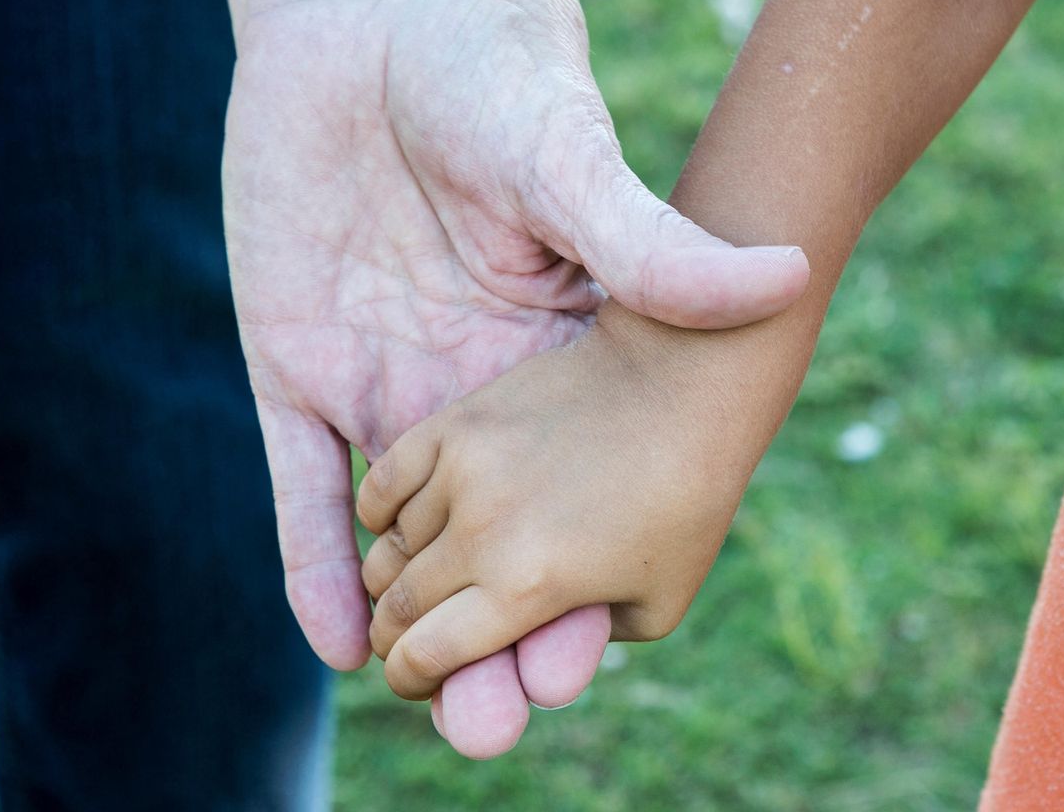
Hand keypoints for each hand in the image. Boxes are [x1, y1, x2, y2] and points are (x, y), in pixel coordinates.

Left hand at [220, 0, 806, 754]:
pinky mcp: (297, 368)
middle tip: (511, 717)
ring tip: (444, 706)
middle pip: (496, 532)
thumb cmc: (489, 62)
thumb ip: (650, 241)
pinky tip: (330, 631)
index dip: (590, 566)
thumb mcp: (566, 157)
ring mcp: (385, 384)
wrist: (366, 11)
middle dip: (505, 629)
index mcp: (558, 351)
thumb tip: (784, 277)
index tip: (599, 641)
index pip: (583, 486)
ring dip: (417, 621)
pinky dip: (311, 554)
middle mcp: (478, 389)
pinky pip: (303, 479)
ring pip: (404, 530)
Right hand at [355, 307, 771, 699]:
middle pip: (398, 607)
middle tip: (407, 637)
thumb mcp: (656, 605)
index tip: (415, 677)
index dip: (411, 678)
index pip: (425, 656)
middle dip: (394, 635)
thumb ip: (580, 646)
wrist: (679, 386)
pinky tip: (398, 526)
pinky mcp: (457, 422)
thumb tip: (521, 663)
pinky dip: (378, 516)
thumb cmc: (684, 502)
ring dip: (393, 576)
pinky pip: (381, 485)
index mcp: (529, 591)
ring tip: (412, 581)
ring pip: (388, 548)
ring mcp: (464, 472)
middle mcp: (484, 535)